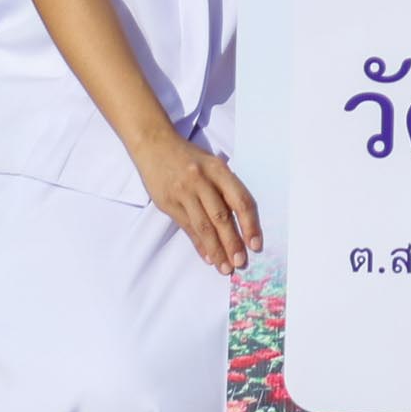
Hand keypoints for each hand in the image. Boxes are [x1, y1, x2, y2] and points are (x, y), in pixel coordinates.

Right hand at [125, 129, 263, 273]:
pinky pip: (187, 227)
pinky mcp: (168, 202)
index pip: (240, 200)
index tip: (256, 245)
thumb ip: (225, 189)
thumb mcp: (211, 165)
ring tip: (225, 267)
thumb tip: (240, 224)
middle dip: (232, 243)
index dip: (250, 224)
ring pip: (204, 226)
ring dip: (216, 249)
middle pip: (222, 217)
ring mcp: (183, 192)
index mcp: (218, 169)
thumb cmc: (189, 157)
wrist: (154, 144)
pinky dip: (199, 244)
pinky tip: (208, 257)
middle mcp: (202, 180)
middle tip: (241, 263)